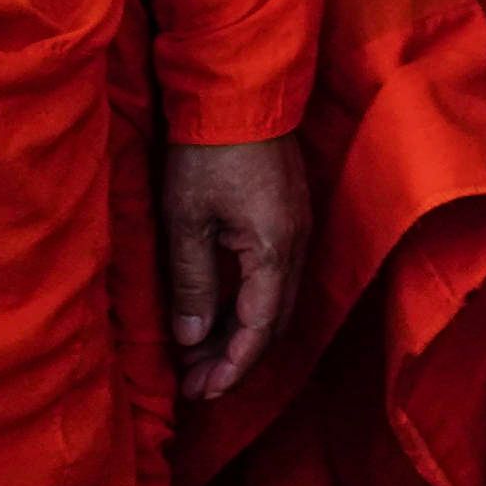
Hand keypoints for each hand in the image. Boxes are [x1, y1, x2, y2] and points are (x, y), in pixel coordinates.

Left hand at [160, 135, 305, 405]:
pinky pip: (274, 278)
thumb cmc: (207, 153)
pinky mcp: (286, 216)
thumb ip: (193, 283)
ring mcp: (297, 228)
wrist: (239, 92)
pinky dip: (247, 306)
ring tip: (200, 358)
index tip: (204, 394)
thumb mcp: (188, 220)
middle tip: (195, 386)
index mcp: (276, 249)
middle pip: (274, 321)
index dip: (234, 366)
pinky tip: (219, 315)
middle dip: (236, 359)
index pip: (261, 327)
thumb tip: (193, 339)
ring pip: (275, 301)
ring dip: (241, 334)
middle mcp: (297, 244)